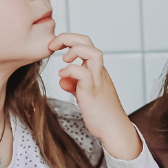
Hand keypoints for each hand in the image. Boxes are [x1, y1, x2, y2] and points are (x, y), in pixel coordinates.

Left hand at [51, 33, 140, 159]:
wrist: (114, 129)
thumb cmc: (101, 113)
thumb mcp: (84, 94)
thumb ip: (74, 84)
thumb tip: (62, 78)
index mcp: (96, 69)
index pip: (85, 43)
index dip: (68, 40)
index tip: (54, 46)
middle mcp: (99, 71)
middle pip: (87, 41)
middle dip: (67, 38)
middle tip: (52, 46)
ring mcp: (97, 80)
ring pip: (92, 53)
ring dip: (74, 50)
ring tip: (63, 60)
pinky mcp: (93, 92)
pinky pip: (83, 73)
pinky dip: (70, 70)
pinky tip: (63, 76)